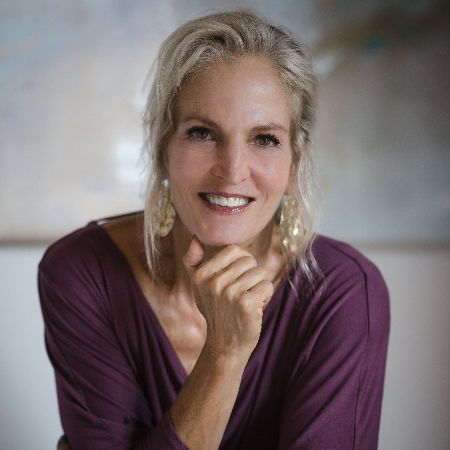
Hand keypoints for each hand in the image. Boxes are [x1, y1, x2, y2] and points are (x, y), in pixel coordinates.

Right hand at [183, 236, 273, 356]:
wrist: (225, 343)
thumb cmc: (215, 309)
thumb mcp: (198, 285)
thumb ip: (193, 260)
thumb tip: (196, 238)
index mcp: (201, 274)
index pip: (234, 249)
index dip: (241, 261)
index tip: (235, 277)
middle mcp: (213, 282)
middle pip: (250, 260)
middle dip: (251, 275)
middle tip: (242, 292)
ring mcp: (229, 293)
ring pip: (260, 273)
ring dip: (258, 286)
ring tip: (247, 301)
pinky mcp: (246, 304)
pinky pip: (267, 286)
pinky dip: (265, 296)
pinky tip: (254, 308)